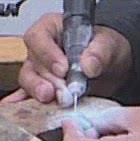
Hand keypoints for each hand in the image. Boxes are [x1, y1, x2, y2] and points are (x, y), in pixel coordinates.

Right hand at [3, 14, 132, 104]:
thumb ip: (100, 51)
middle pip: (33, 63)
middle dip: (47, 80)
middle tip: (62, 92)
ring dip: (38, 92)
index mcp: (51, 29)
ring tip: (51, 100)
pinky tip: (29, 111)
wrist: (112, 68)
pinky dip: (27, 104)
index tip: (63, 69)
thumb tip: (88, 65)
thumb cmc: (105, 48)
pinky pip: (29, 97)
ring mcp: (38, 71)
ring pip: (27, 80)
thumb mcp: (109, 44)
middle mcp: (40, 49)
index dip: (47, 54)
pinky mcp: (42, 90)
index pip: (38, 37)